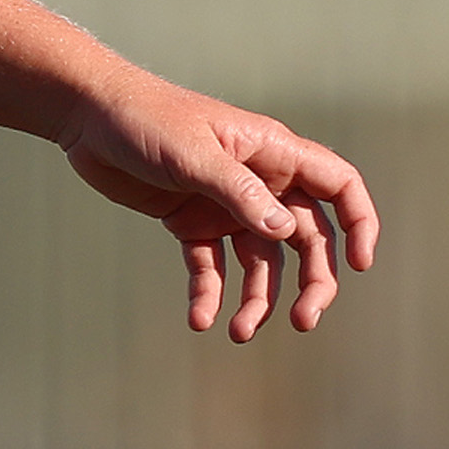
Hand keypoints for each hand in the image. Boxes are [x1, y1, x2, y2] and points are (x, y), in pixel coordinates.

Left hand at [56, 67, 376, 338]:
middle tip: (303, 321)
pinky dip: (209, 293)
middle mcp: (259, 182)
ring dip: (257, 298)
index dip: (358, 224)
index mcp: (274, 153)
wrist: (87, 116)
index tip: (361, 264)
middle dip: (311, 280)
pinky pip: (210, 266)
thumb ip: (239, 193)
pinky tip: (200, 320)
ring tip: (238, 332)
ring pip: (260, 260)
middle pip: (305, 237)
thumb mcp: (195, 154)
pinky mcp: (190, 223)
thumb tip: (286, 233)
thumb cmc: (146, 119)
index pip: (338, 187)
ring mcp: (225, 205)